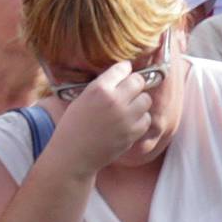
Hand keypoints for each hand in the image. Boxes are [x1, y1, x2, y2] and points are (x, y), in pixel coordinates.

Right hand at [47, 60, 158, 178]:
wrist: (75, 153)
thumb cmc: (74, 123)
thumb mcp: (83, 97)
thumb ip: (102, 86)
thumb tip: (121, 76)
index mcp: (99, 88)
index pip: (123, 69)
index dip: (125, 68)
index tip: (126, 70)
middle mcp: (115, 101)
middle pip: (138, 82)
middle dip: (135, 83)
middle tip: (130, 87)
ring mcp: (126, 118)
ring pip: (146, 100)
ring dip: (140, 100)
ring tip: (131, 105)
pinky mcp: (133, 133)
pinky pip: (147, 119)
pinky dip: (141, 118)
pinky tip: (131, 120)